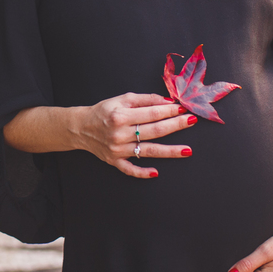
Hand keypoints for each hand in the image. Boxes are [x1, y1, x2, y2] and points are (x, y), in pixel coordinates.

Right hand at [76, 93, 195, 178]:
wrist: (81, 127)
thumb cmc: (103, 111)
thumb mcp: (122, 99)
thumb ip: (145, 99)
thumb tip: (167, 101)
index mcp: (121, 115)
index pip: (151, 113)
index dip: (169, 111)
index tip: (183, 108)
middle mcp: (119, 133)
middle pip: (154, 131)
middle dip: (175, 126)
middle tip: (191, 121)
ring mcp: (118, 149)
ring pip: (148, 151)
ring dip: (169, 151)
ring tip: (187, 150)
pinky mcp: (114, 161)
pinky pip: (130, 169)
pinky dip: (142, 172)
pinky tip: (156, 172)